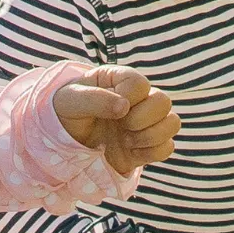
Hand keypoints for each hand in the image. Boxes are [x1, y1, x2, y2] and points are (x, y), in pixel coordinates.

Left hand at [54, 64, 176, 171]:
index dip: (128, 98)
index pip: (140, 84)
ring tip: (126, 141)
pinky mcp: (146, 147)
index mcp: (120, 80)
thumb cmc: (64, 113)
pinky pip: (167, 147)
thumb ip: (96, 99)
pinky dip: (152, 152)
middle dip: (142, 118)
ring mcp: (144, 123)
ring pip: (172, 123)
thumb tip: (124, 107)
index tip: (110, 108)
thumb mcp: (71, 101)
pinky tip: (131, 152)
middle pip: (164, 101)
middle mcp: (137, 100)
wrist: (61, 144)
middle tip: (122, 125)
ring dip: (150, 135)